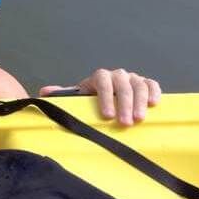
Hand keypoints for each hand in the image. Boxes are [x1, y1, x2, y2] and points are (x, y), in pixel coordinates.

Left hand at [39, 69, 161, 126]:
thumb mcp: (75, 99)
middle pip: (123, 85)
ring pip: (139, 85)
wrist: (106, 100)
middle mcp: (117, 75)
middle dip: (124, 104)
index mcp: (98, 77)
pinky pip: (152, 84)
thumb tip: (44, 92)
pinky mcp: (145, 84)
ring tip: (138, 120)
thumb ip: (62, 95)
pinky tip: (154, 105)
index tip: (107, 116)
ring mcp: (132, 78)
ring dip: (139, 102)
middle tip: (124, 123)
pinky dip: (154, 92)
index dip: (106, 96)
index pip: (103, 80)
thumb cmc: (89, 102)